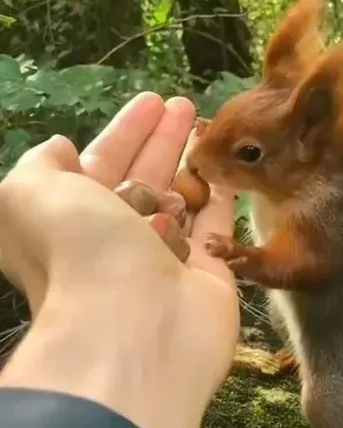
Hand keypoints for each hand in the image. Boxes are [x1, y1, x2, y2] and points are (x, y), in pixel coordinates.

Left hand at [0, 93, 239, 427]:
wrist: (133, 325)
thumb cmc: (79, 251)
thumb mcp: (29, 193)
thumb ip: (41, 165)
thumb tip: (63, 150)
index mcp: (68, 224)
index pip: (96, 167)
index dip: (122, 133)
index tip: (150, 101)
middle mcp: (113, 244)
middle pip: (140, 180)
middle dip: (161, 140)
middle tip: (185, 105)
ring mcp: (161, 261)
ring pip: (177, 202)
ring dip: (190, 165)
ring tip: (210, 130)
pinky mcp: (206, 276)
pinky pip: (213, 226)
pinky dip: (218, 198)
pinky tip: (228, 173)